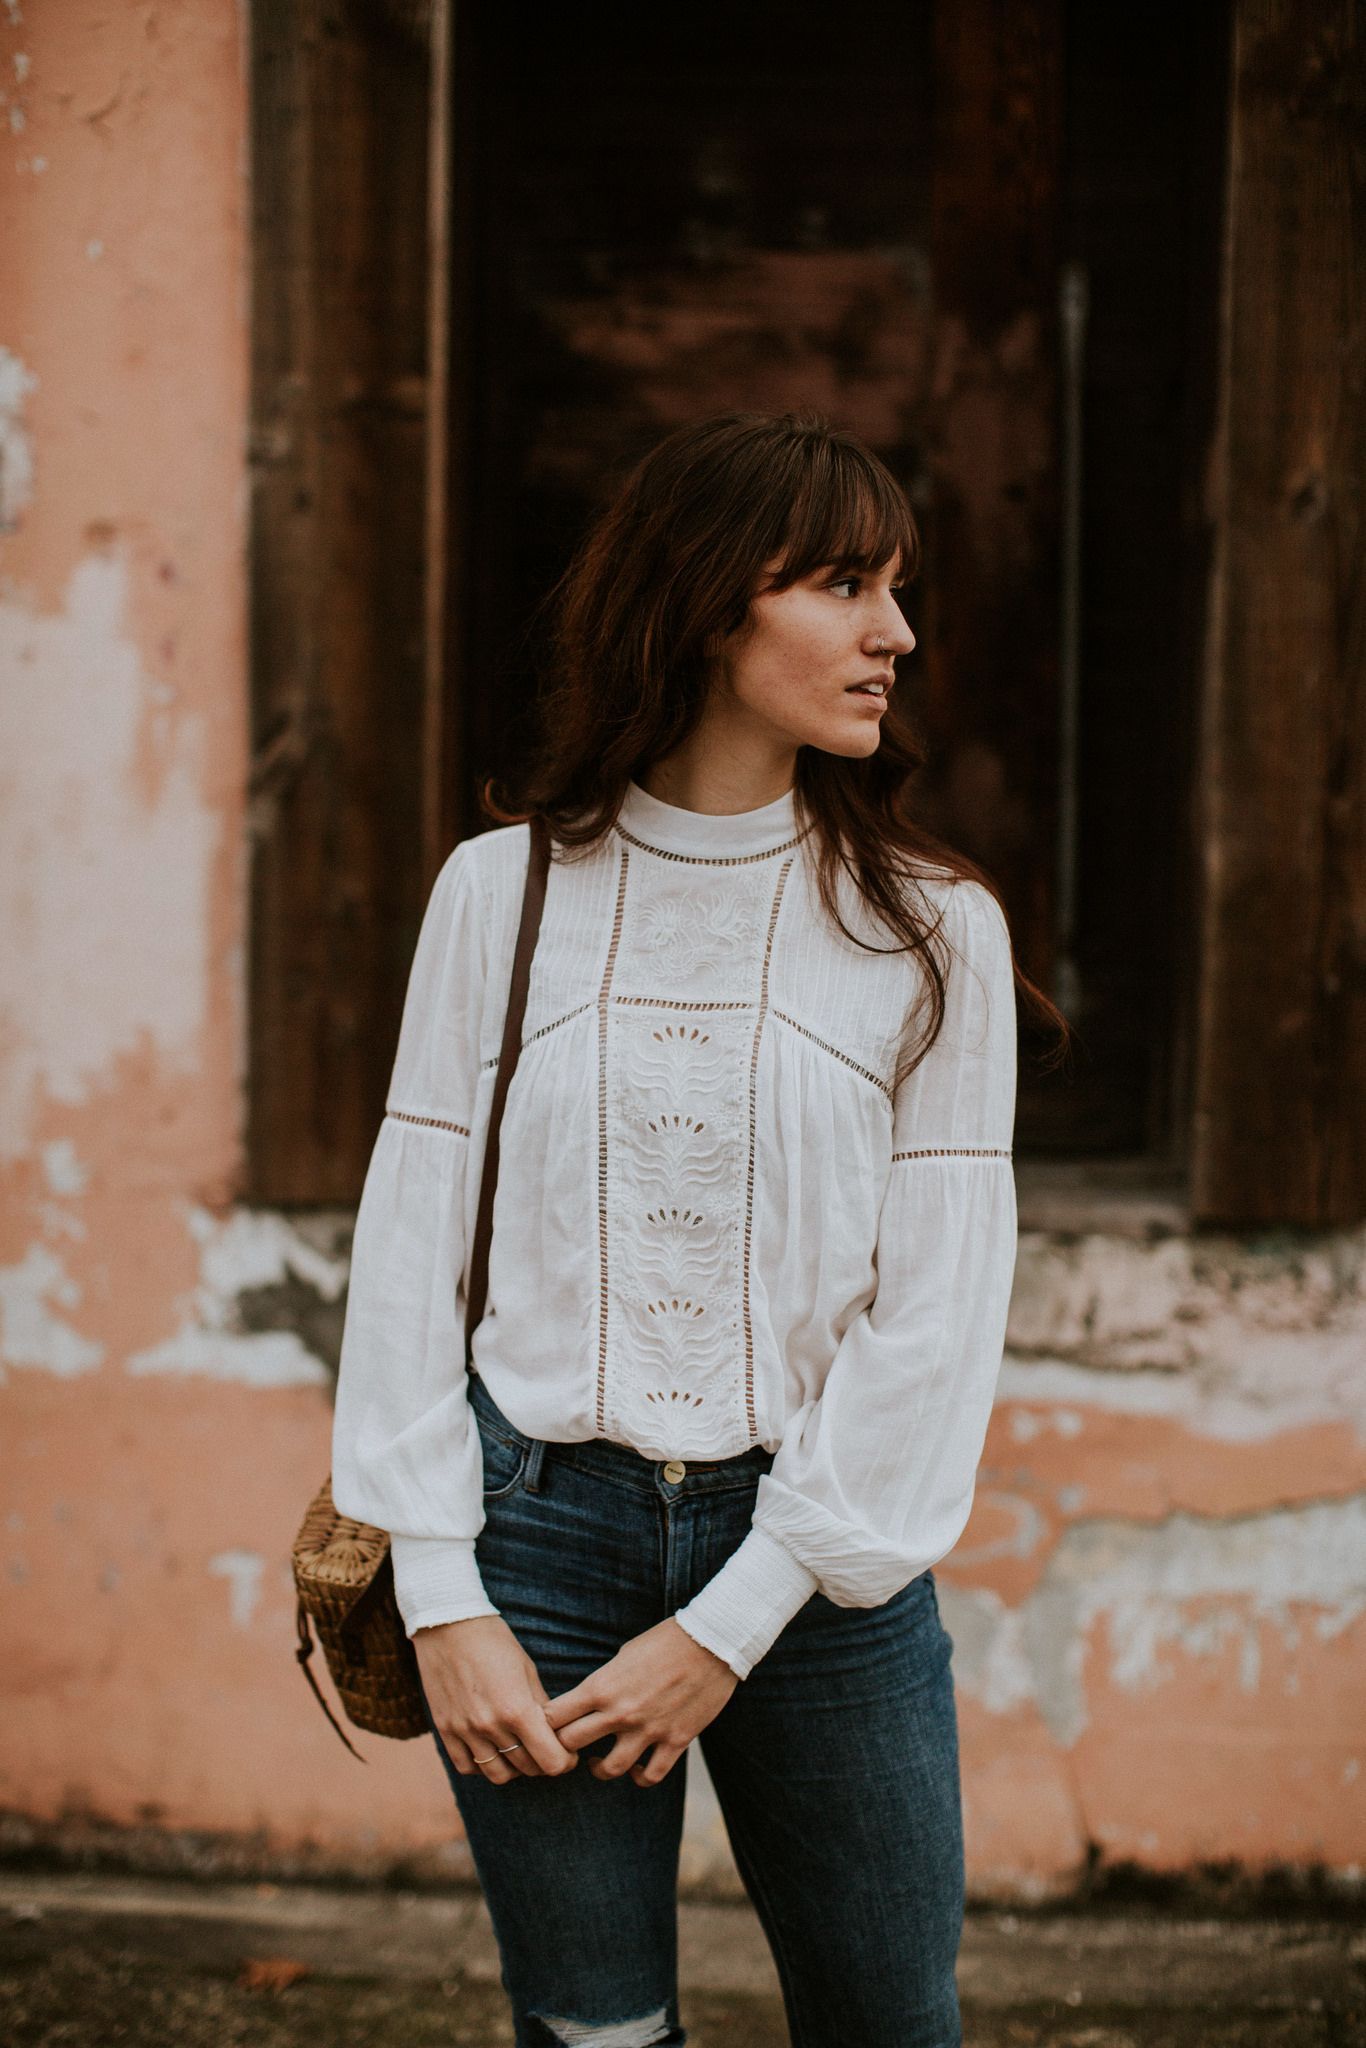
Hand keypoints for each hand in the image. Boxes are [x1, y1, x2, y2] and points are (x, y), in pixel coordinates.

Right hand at [412, 1615, 578, 1783]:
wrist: (448, 1624)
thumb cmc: (494, 1641)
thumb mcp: (527, 1670)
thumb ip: (540, 1707)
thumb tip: (555, 1734)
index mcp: (517, 1709)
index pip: (551, 1760)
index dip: (565, 1761)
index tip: (567, 1753)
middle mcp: (490, 1725)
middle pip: (527, 1768)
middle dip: (543, 1762)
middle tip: (546, 1748)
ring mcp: (465, 1730)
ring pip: (498, 1775)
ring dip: (514, 1768)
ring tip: (519, 1750)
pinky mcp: (445, 1730)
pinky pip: (467, 1766)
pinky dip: (483, 1764)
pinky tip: (491, 1749)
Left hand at [542, 1618, 738, 1787]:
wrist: (711, 1642)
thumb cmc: (664, 1641)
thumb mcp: (623, 1655)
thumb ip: (604, 1683)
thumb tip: (589, 1699)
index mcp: (602, 1686)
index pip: (554, 1715)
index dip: (544, 1724)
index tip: (546, 1726)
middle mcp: (620, 1712)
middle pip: (571, 1744)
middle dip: (562, 1748)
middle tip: (565, 1748)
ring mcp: (648, 1730)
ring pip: (609, 1769)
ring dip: (598, 1769)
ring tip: (597, 1764)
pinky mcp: (675, 1741)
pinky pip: (651, 1776)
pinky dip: (640, 1777)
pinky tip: (637, 1769)